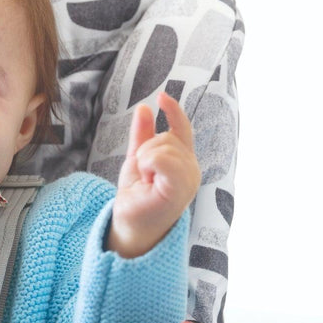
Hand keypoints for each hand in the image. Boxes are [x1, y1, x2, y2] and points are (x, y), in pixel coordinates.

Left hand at [108, 92, 200, 257]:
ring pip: (164, 145)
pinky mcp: (180, 188)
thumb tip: (144, 108)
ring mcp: (189, 179)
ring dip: (145, 159)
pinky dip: (149, 163)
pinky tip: (147, 178)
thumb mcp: (137, 160)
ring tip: (145, 180)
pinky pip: (163, 158)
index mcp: (184, 162)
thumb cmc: (137, 197)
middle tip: (143, 176)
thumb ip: (141, 135)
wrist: (130, 226)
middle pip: (167, 137)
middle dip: (145, 150)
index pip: (182, 129)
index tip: (161, 96)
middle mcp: (192, 169)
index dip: (173, 111)